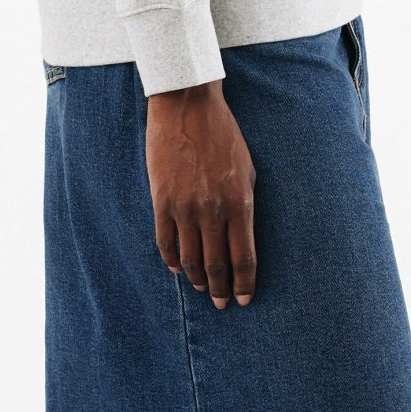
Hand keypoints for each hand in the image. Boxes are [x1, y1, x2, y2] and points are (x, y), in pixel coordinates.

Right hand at [145, 80, 256, 306]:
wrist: (187, 108)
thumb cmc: (224, 136)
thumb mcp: (248, 169)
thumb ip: (246, 205)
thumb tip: (241, 238)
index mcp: (240, 203)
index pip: (244, 258)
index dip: (244, 284)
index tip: (245, 299)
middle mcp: (213, 211)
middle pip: (217, 265)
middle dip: (220, 290)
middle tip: (221, 304)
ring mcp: (185, 208)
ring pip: (191, 258)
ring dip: (197, 279)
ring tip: (201, 289)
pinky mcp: (162, 201)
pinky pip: (166, 241)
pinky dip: (172, 260)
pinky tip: (178, 268)